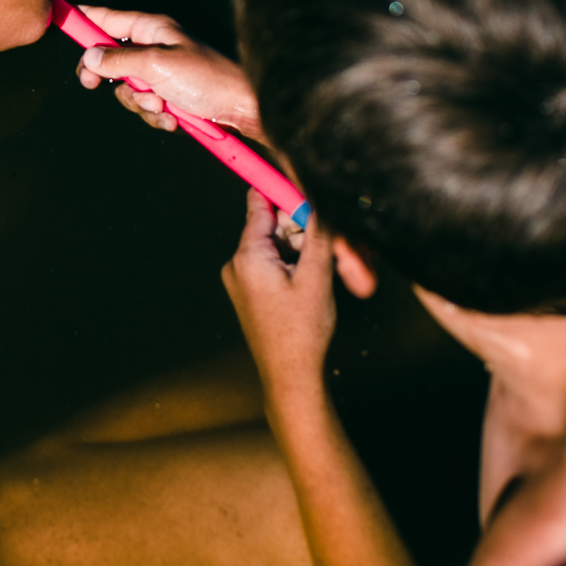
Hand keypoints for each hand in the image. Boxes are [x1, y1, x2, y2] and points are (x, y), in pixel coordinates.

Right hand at [73, 6, 261, 137]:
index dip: (83, 20)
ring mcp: (162, 71)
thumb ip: (119, 60)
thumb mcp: (157, 67)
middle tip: (94, 84)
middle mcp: (154, 46)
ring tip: (161, 105)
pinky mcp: (170, 94)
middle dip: (108, 76)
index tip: (60, 20)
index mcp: (151, 28)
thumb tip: (90, 56)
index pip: (106, 18)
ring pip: (127, 87)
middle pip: (109, 57)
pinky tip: (172, 118)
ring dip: (140, 102)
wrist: (243, 108)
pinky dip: (155, 115)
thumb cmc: (209, 79)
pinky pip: (146, 105)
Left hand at [222, 190, 337, 412]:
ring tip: (320, 273)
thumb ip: (317, 233)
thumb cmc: (302, 331)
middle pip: (271, 225)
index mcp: (247, 256)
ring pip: (275, 245)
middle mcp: (236, 263)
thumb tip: (319, 198)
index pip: (259, 204)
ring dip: (301, 249)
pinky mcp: (249, 292)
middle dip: (301, 229)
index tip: (308, 189)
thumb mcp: (316, 276)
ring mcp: (241, 279)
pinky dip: (293, 264)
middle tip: (329, 246)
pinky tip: (310, 283)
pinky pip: (272, 263)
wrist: (290, 376)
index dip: (285, 193)